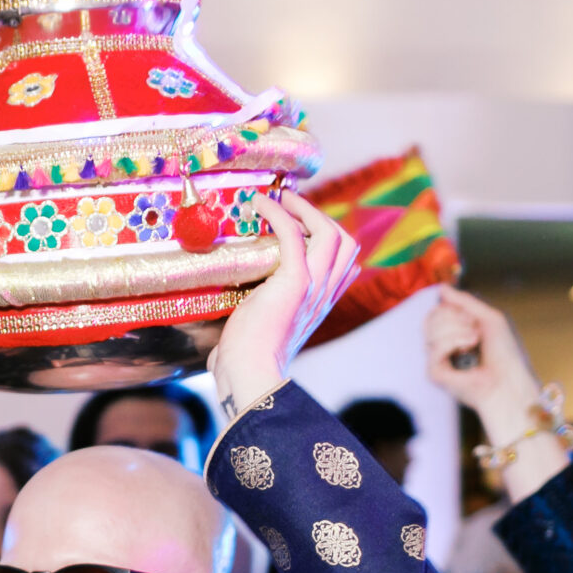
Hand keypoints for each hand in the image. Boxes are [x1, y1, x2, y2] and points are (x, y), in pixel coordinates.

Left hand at [206, 189, 361, 407]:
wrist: (247, 374)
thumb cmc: (245, 361)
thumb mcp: (258, 336)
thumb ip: (254, 326)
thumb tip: (225, 336)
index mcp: (319, 306)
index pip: (345, 263)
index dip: (328, 238)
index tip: (300, 224)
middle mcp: (324, 295)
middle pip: (346, 242)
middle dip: (321, 217)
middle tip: (290, 205)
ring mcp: (314, 288)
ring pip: (331, 232)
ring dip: (305, 208)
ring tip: (279, 198)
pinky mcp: (296, 282)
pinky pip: (294, 233)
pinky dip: (279, 211)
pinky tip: (259, 204)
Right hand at [424, 288, 541, 425]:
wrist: (508, 380)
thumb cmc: (504, 353)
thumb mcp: (488, 317)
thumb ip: (465, 301)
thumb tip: (442, 288)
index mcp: (455, 332)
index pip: (438, 310)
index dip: (454, 308)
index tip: (472, 318)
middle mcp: (444, 345)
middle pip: (432, 317)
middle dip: (456, 319)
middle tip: (475, 333)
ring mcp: (439, 359)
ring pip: (431, 329)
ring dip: (458, 331)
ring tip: (474, 343)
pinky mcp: (435, 372)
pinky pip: (434, 348)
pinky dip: (452, 344)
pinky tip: (465, 352)